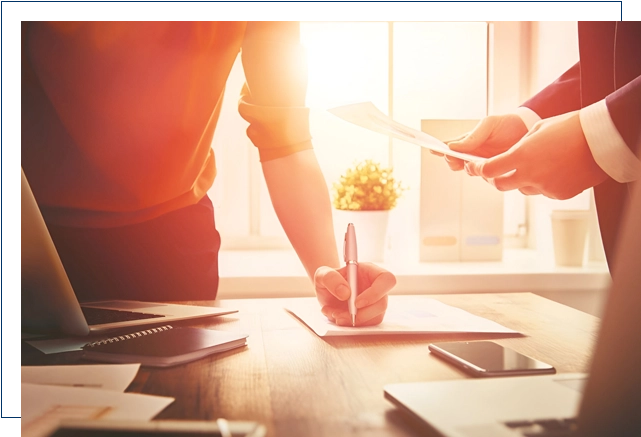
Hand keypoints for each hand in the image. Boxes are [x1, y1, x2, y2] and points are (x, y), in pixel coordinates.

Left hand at [314, 262, 395, 326]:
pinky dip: (350, 325)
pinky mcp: (370, 315)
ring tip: (335, 315)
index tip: (357, 303)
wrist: (326, 292)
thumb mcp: (322, 274)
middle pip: (382, 303)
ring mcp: (375, 302)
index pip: (386, 279)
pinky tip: (338, 317)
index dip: (376, 292)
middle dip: (361, 314)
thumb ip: (330, 278)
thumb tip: (345, 293)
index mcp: (370, 271)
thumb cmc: (328, 280)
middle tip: (341, 315)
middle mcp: (376, 287)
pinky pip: (367, 325)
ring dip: (354, 321)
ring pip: (375, 317)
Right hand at [431, 114, 528, 170]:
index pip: (448, 147)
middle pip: (454, 163)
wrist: (529, 132)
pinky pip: (486, 178)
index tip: (433, 150)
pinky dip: (486, 175)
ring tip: (476, 162)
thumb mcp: (489, 125)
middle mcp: (472, 155)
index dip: (439, 150)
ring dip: (470, 168)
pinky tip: (490, 168)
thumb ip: (471, 137)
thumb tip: (451, 147)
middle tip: (459, 159)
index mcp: (467, 142)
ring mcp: (482, 164)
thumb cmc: (507, 124)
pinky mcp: (495, 173)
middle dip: (453, 162)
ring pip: (469, 172)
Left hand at [464, 111, 608, 198]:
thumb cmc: (569, 128)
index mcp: (521, 156)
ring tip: (536, 163)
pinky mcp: (559, 194)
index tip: (475, 166)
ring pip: (522, 188)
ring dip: (521, 180)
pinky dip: (543, 183)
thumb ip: (519, 147)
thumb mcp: (537, 130)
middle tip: (497, 170)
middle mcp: (530, 175)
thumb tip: (509, 157)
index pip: (489, 170)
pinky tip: (554, 169)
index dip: (479, 169)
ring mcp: (544, 187)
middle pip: (500, 184)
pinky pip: (543, 191)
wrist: (600, 139)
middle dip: (496, 177)